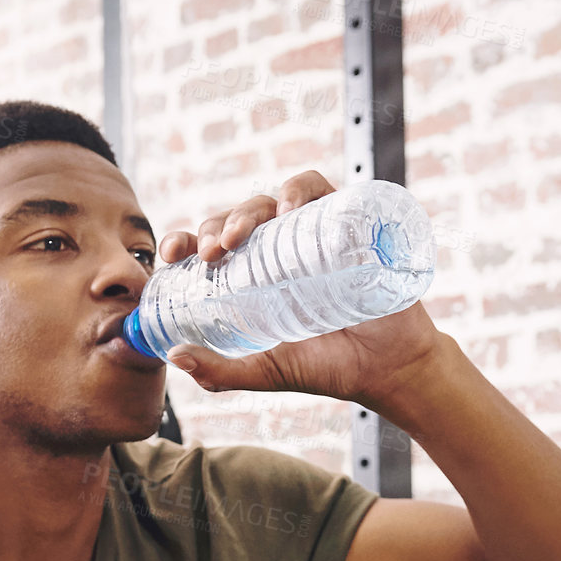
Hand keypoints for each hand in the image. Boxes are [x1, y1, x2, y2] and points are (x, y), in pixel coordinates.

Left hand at [155, 171, 445, 406]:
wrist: (388, 368)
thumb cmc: (327, 366)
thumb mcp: (266, 371)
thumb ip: (221, 371)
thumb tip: (175, 356)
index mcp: (252, 274)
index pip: (210, 244)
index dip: (186, 240)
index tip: (172, 255)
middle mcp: (278, 248)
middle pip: (235, 220)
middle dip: (215, 228)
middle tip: (211, 254)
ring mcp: (312, 234)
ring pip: (270, 200)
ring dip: (246, 210)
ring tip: (237, 237)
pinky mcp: (346, 222)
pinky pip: (318, 189)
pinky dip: (299, 191)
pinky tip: (287, 211)